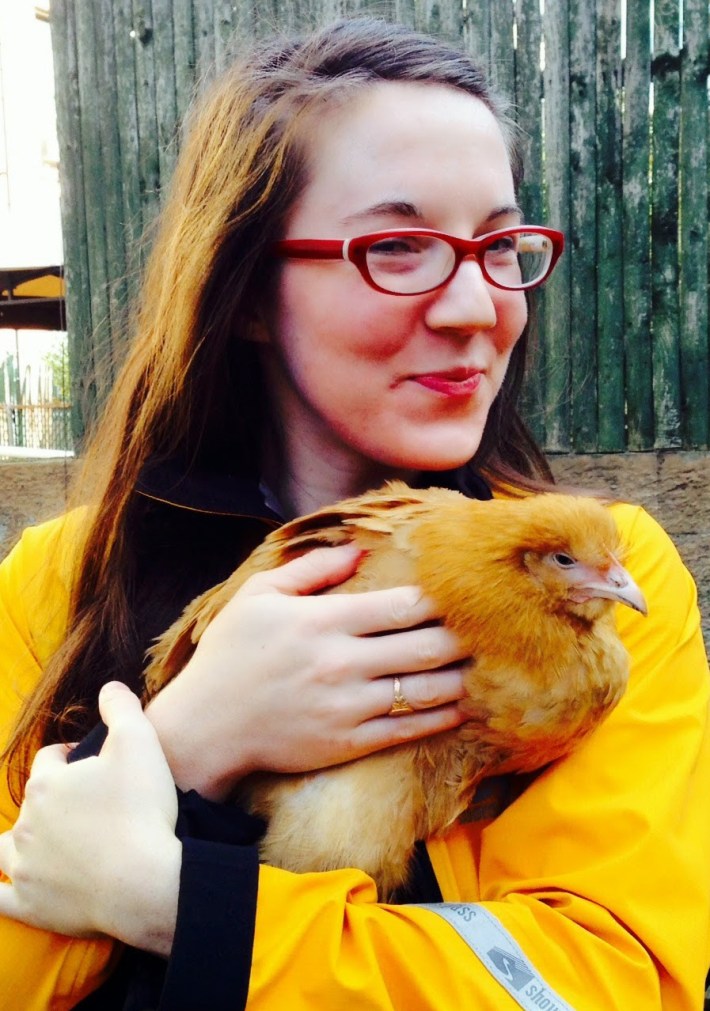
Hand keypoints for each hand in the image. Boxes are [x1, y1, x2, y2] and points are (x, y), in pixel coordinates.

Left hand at [0, 683, 179, 955]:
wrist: (145, 882)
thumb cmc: (143, 811)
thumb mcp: (140, 741)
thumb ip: (121, 707)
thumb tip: (108, 687)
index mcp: (46, 783)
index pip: (50, 760)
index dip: (71, 758)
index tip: (95, 766)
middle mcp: (26, 823)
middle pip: (32, 801)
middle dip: (53, 799)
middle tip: (89, 805)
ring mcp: (24, 867)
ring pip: (6, 848)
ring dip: (18, 841)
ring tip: (44, 839)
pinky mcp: (30, 905)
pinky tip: (2, 885)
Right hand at [147, 544, 468, 800]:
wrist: (206, 728)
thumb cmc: (231, 654)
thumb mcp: (258, 596)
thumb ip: (311, 568)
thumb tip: (359, 547)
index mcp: (322, 621)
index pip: (402, 605)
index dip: (441, 598)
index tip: (464, 592)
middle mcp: (341, 663)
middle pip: (425, 647)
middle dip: (465, 637)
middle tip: (492, 628)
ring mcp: (347, 706)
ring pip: (425, 690)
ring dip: (463, 677)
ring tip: (488, 665)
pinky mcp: (348, 742)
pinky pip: (408, 729)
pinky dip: (442, 717)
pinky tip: (462, 706)